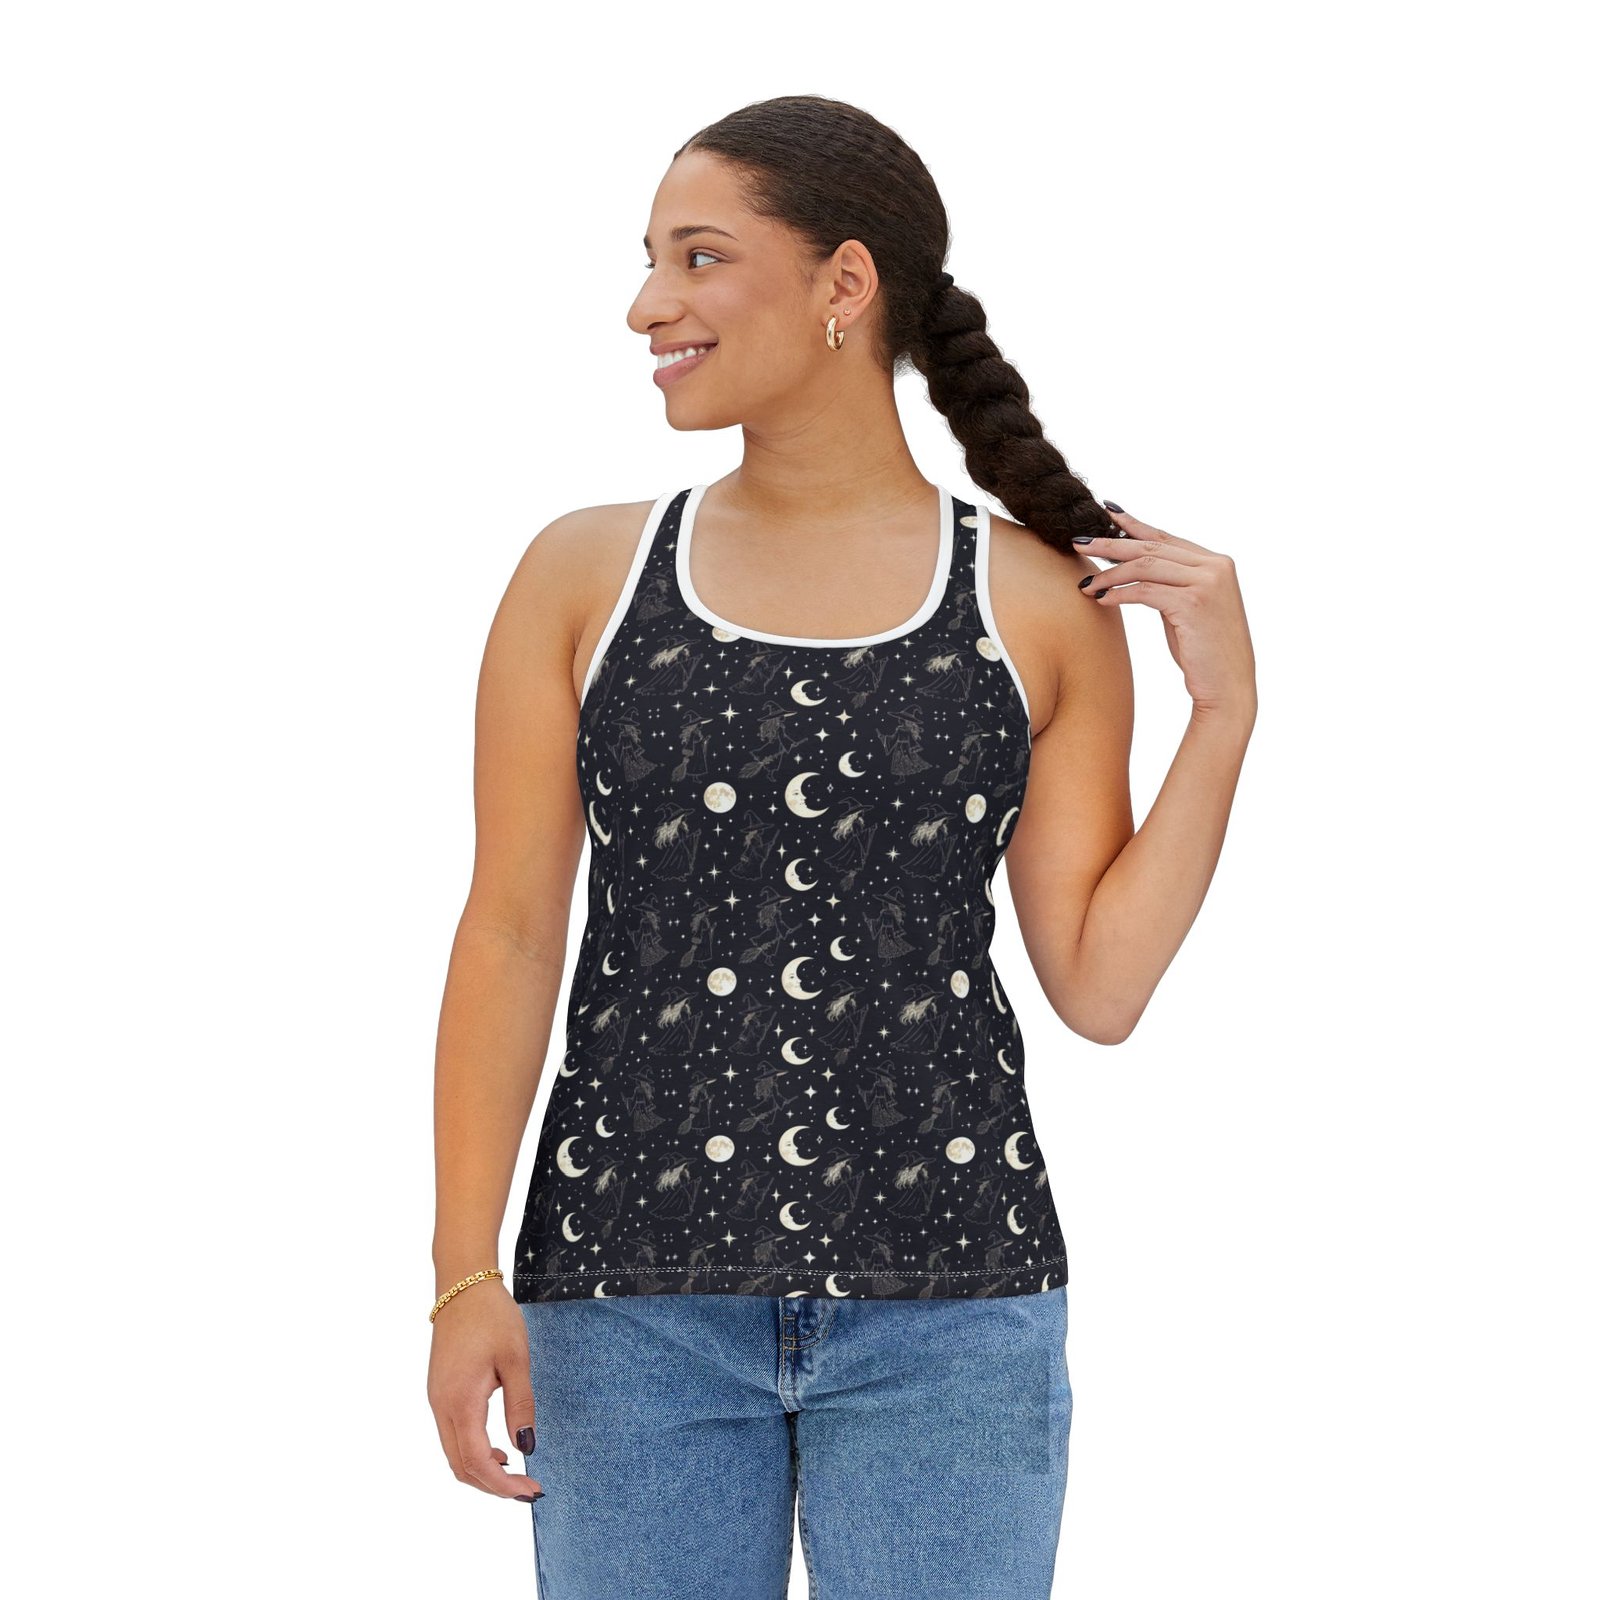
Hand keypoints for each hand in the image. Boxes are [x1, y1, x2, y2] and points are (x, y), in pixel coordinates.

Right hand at [426, 1279, 543, 1501]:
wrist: (462, 1286)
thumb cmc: (492, 1317)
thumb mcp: (516, 1358)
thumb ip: (520, 1404)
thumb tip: (526, 1447)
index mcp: (461, 1400)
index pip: (478, 1462)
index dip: (503, 1484)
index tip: (532, 1490)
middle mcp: (442, 1406)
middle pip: (461, 1467)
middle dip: (493, 1486)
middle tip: (528, 1489)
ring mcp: (437, 1401)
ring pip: (454, 1455)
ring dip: (482, 1472)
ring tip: (515, 1473)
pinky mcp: (439, 1394)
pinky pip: (452, 1437)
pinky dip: (473, 1453)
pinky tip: (498, 1449)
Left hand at [1076, 505, 1255, 720]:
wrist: (1227, 688)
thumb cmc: (1204, 653)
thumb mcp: (1187, 609)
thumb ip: (1170, 584)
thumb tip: (1131, 567)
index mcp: (1216, 563)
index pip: (1166, 537)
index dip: (1133, 525)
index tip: (1106, 513)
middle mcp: (1215, 566)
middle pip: (1152, 546)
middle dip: (1111, 543)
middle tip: (1079, 542)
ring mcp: (1207, 583)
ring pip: (1145, 565)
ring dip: (1109, 573)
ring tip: (1084, 582)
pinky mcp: (1193, 603)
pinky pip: (1144, 591)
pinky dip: (1118, 593)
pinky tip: (1100, 599)